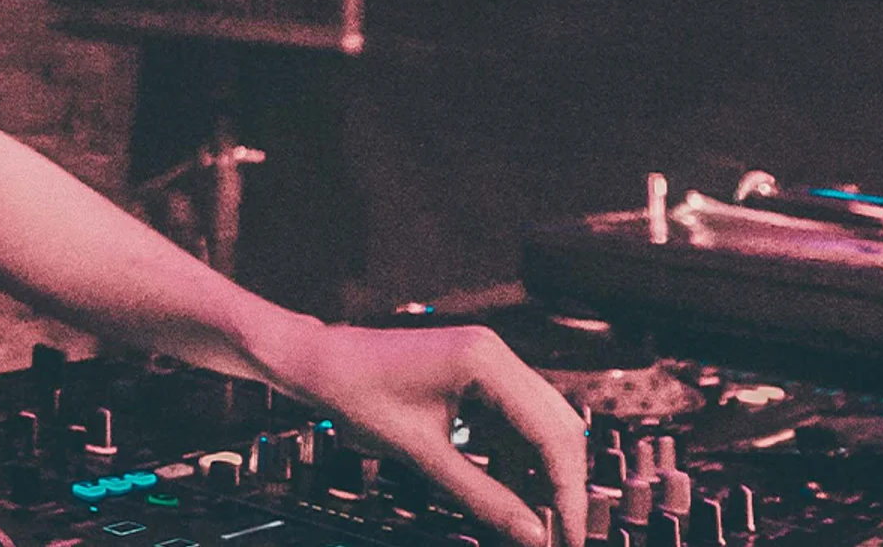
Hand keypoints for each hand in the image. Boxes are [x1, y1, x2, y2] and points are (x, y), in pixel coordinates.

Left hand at [279, 324, 585, 546]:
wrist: (315, 363)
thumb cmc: (354, 395)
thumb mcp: (418, 453)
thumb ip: (479, 494)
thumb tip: (529, 533)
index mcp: (485, 363)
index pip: (551, 434)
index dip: (566, 491)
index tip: (568, 535)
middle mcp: (495, 354)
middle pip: (556, 427)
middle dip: (561, 483)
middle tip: (560, 534)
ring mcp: (486, 362)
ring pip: (538, 425)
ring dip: (540, 472)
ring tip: (538, 521)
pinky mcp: (474, 376)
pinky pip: (511, 420)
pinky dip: (516, 457)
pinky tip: (513, 493)